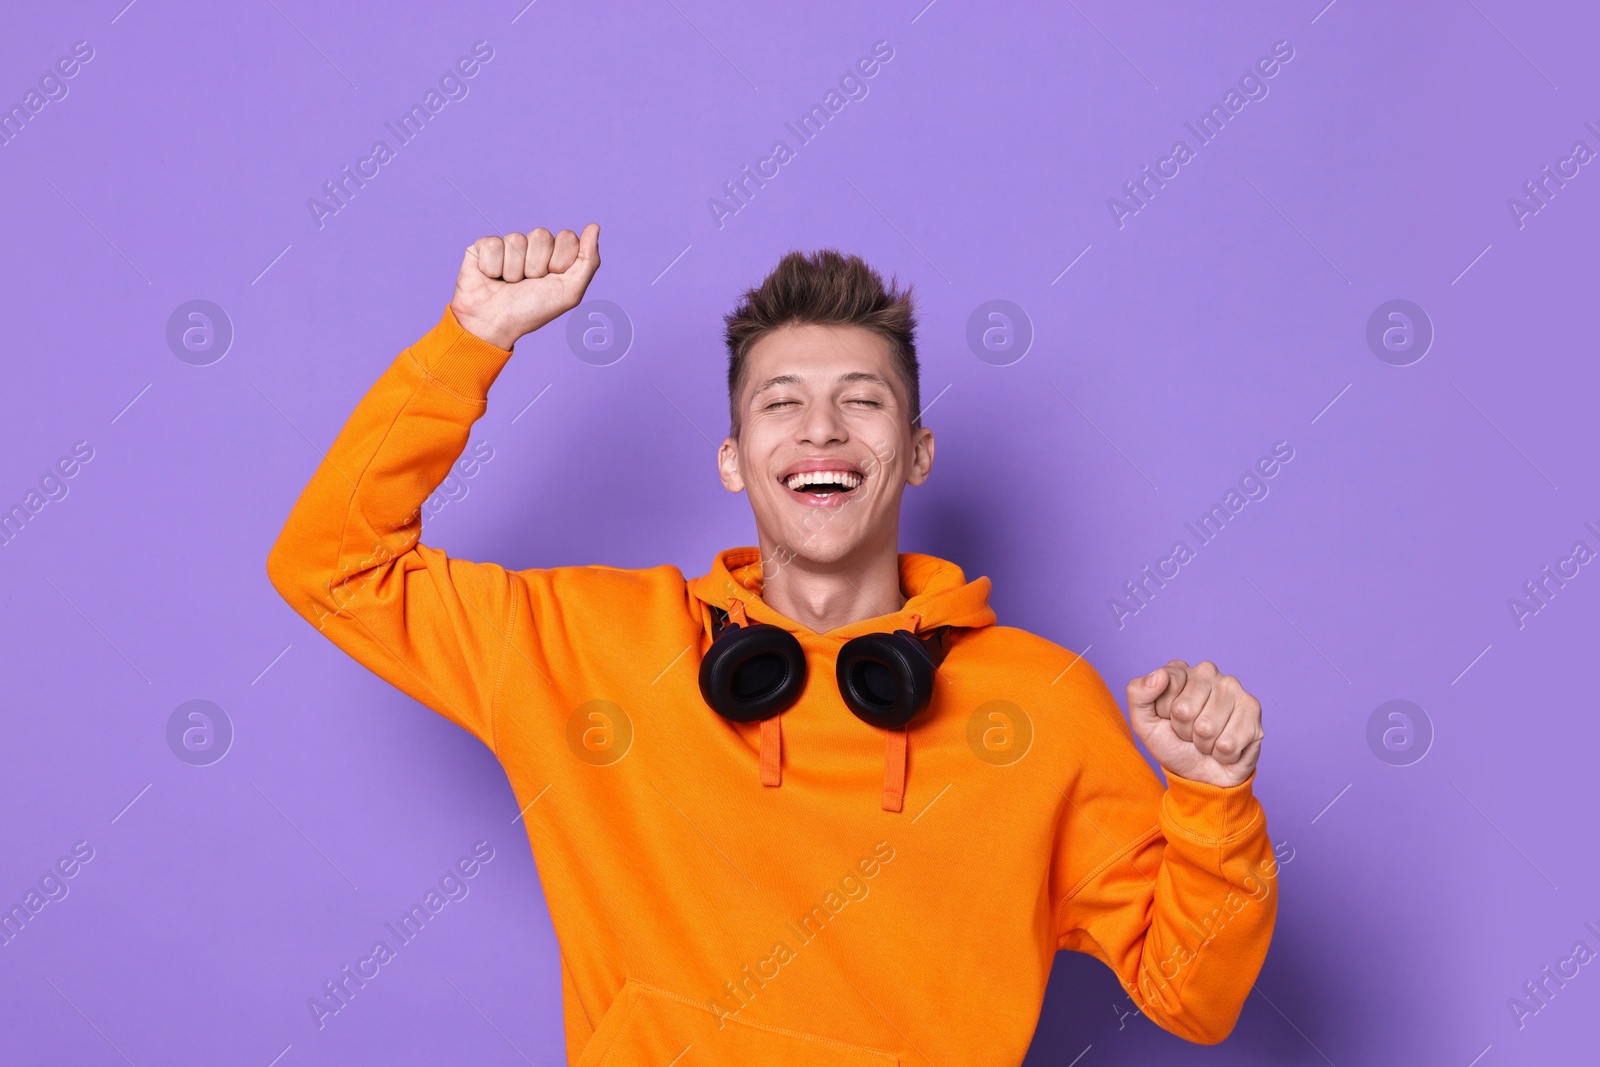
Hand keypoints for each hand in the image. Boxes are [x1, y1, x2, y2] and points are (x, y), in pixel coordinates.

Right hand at [450, 223, 600, 349]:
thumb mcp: (569, 292)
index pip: (567, 237)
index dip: (559, 262)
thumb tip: (594, 226)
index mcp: (555, 256)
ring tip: (508, 284)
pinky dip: (493, 267)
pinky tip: (491, 278)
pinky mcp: (483, 246)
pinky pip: (493, 243)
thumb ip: (588, 260)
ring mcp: (508, 245)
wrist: (494, 324)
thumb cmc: (531, 311)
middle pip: (541, 235)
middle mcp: (532, 248)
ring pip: (516, 239)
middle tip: (527, 284)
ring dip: (513, 270)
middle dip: (536, 266)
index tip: (550, 281)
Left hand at [1126, 660, 1262, 787]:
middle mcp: (1208, 672)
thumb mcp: (1144, 722)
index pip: (1165, 685)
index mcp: (1180, 670)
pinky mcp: (1253, 710)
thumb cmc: (1172, 743)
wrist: (1200, 773)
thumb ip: (1138, 693)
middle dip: (1183, 729)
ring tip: (1207, 739)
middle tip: (1189, 732)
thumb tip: (1160, 674)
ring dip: (1203, 743)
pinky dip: (1222, 754)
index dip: (1163, 711)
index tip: (1168, 718)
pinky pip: (1228, 743)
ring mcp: (1233, 689)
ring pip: (1207, 727)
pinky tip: (1225, 747)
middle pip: (1184, 709)